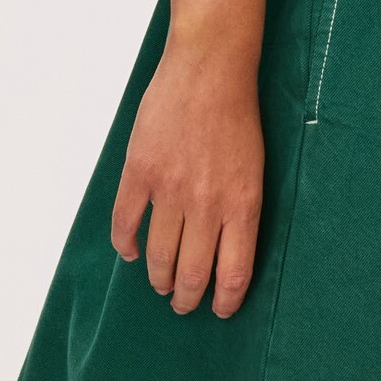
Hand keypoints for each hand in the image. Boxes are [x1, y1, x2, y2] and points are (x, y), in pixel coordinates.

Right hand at [109, 26, 264, 316]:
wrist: (210, 69)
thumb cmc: (238, 117)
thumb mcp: (254, 168)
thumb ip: (239, 210)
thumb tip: (225, 248)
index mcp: (243, 205)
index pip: (234, 273)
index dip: (224, 300)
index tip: (218, 311)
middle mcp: (207, 204)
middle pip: (194, 273)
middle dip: (188, 298)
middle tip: (184, 304)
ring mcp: (170, 189)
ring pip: (159, 256)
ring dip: (159, 278)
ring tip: (161, 285)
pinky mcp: (140, 172)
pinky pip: (126, 223)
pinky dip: (126, 245)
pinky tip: (131, 253)